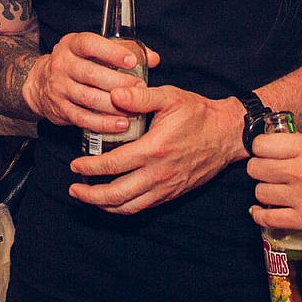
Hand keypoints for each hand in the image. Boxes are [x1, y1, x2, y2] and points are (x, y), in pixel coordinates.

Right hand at [24, 32, 159, 134]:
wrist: (40, 83)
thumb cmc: (75, 64)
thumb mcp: (92, 50)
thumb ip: (122, 52)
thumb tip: (152, 58)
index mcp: (71, 45)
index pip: (89, 44)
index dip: (111, 52)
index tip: (132, 61)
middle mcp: (62, 65)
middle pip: (91, 74)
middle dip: (119, 83)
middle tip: (140, 88)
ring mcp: (59, 88)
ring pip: (89, 98)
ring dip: (114, 106)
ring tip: (134, 109)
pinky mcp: (60, 109)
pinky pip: (83, 118)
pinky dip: (103, 123)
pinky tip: (120, 124)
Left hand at [69, 85, 245, 213]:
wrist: (227, 134)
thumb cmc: (198, 113)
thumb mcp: (170, 97)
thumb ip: (140, 97)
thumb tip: (113, 95)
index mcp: (154, 149)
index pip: (113, 165)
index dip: (89, 168)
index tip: (74, 165)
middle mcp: (159, 173)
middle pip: (116, 194)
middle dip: (90, 195)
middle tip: (74, 189)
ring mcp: (167, 186)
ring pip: (129, 206)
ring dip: (105, 205)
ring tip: (89, 197)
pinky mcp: (173, 193)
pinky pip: (144, 206)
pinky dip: (124, 207)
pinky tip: (114, 200)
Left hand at [245, 132, 301, 237]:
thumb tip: (280, 147)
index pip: (260, 145)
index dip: (260, 150)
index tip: (265, 154)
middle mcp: (299, 169)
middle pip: (255, 168)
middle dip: (260, 170)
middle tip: (269, 174)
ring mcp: (300, 196)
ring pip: (259, 192)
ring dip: (264, 193)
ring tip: (275, 193)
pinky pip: (267, 219)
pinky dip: (261, 216)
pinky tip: (264, 212)